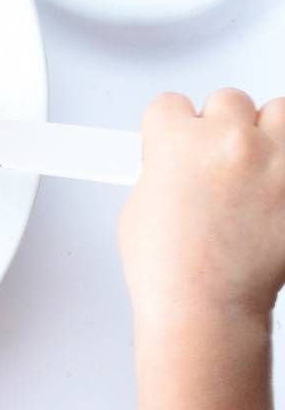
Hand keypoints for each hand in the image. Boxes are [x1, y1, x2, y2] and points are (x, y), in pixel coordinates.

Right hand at [120, 89, 284, 327]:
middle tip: (213, 162)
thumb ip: (159, 171)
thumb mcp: (138, 210)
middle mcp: (231, 142)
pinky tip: (273, 189)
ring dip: (265, 133)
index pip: (169, 105)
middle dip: (218, 128)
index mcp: (178, 143)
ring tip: (253, 167)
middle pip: (227, 100)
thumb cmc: (170, 271)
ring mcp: (277, 160)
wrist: (207, 308)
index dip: (168, 128)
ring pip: (279, 112)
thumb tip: (175, 163)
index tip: (173, 142)